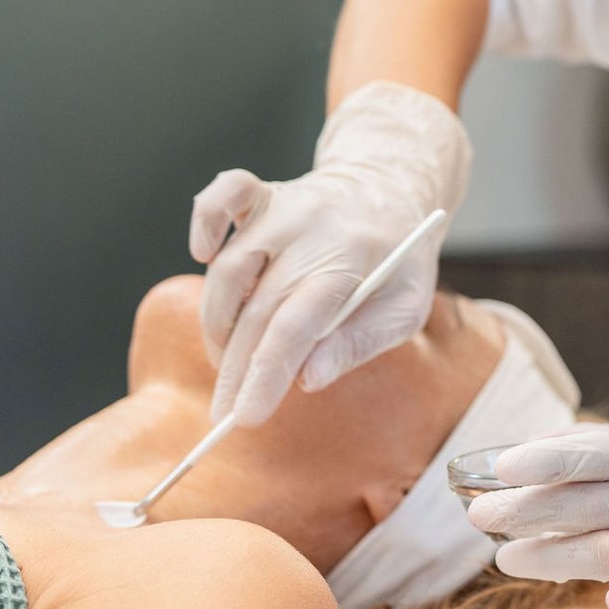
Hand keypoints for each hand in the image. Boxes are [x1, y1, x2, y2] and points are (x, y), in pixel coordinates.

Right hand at [188, 81, 469, 426]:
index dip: (265, 374)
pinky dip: (204, 222)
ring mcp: (285, 207)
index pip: (296, 326)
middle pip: (258, 307)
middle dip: (236, 368)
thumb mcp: (406, 308)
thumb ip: (361, 343)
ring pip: (230, 267)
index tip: (245, 416)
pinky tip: (202, 255)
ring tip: (227, 362)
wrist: (392, 192)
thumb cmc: (398, 261)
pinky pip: (222, 196)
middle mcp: (313, 230)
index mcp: (354, 261)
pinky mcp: (264, 194)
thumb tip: (307, 378)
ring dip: (218, 323)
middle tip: (225, 411)